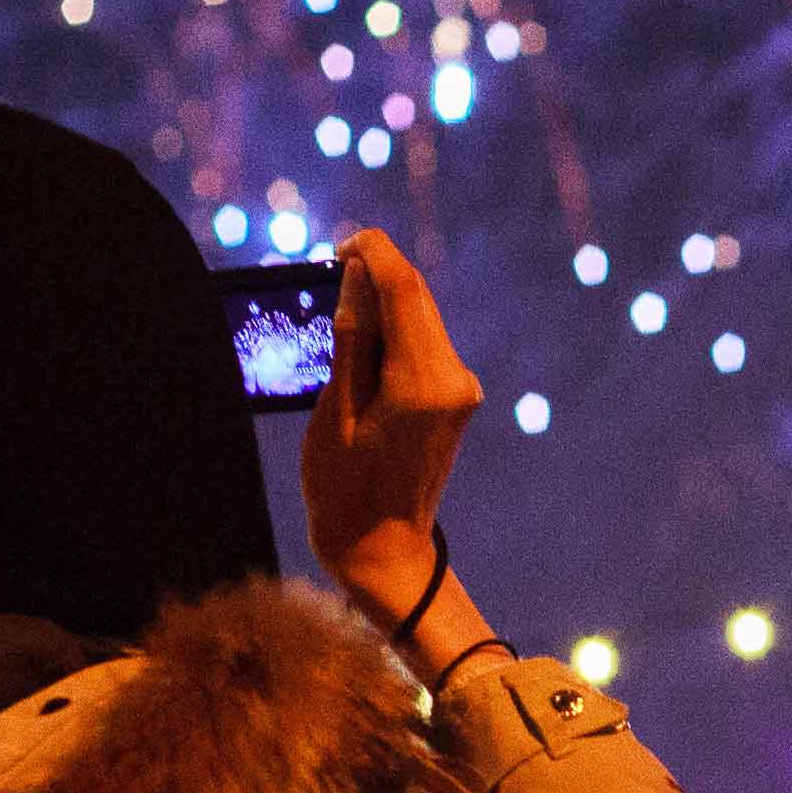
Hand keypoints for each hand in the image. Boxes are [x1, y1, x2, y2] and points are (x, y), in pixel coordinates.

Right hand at [298, 232, 485, 662]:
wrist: (382, 549)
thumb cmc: (345, 488)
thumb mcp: (334, 410)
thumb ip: (351, 338)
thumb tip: (357, 275)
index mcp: (423, 382)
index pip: (405, 290)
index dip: (375, 254)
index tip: (342, 243)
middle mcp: (454, 379)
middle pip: (417, 300)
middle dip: (377, 275)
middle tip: (331, 266)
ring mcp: (460, 389)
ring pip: (420, 320)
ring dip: (383, 304)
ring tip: (336, 310)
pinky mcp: (455, 397)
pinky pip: (421, 345)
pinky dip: (392, 332)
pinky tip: (359, 343)